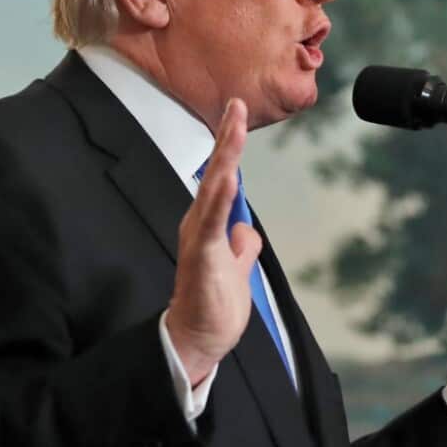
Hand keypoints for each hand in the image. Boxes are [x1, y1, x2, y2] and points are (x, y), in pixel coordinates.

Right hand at [166, 98, 262, 386]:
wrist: (198, 341)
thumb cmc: (213, 306)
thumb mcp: (237, 269)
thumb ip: (242, 247)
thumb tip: (247, 232)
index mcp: (208, 224)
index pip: (221, 177)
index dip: (229, 145)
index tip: (238, 112)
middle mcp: (199, 225)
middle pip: (216, 174)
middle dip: (227, 138)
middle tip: (237, 104)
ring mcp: (199, 240)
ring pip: (214, 192)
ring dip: (225, 159)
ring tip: (234, 128)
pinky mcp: (201, 258)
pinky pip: (212, 225)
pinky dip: (219, 200)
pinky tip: (228, 179)